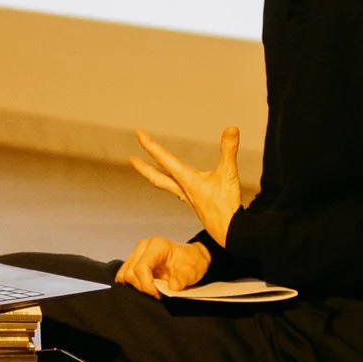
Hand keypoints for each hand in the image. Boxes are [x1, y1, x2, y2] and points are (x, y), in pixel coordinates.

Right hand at [116, 235, 212, 296]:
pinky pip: (125, 275)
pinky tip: (146, 286)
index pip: (141, 268)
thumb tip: (171, 287)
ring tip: (152, 289)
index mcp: (157, 246)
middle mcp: (143, 247)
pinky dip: (133, 284)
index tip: (157, 294)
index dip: (146, 285)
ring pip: (124, 275)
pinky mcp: (134, 261)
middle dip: (142, 287)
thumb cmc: (191, 262)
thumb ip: (182, 279)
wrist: (191, 258)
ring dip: (137, 286)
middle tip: (157, 293)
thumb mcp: (192, 271)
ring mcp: (137, 253)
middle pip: (130, 272)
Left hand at [130, 122, 243, 245]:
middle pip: (157, 177)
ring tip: (147, 169)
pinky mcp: (195, 204)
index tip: (138, 134)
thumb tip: (231, 128)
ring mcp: (188, 198)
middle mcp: (183, 189)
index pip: (164, 159)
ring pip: (165, 184)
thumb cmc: (226, 206)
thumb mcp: (228, 174)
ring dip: (154, 175)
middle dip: (143, 167)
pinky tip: (175, 184)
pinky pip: (177, 190)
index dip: (150, 145)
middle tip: (131, 159)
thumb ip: (228, 150)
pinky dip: (171, 183)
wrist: (229, 233)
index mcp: (186, 180)